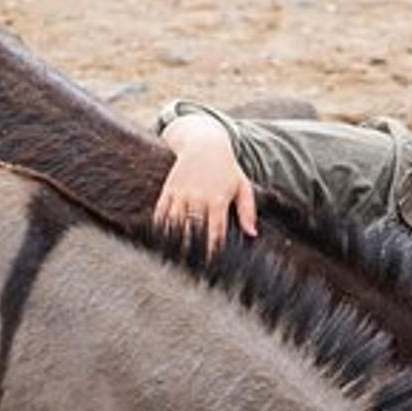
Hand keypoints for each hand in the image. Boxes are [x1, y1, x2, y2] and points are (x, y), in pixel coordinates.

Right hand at [155, 113, 257, 253]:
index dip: (213, 250)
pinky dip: (159, 226)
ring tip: (173, 259)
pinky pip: (161, 211)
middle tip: (190, 267)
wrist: (204, 142)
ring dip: (174, 241)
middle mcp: (198, 197)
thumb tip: (252, 234)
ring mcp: (181, 193)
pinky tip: (159, 240)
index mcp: (218, 200)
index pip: (215, 231)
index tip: (212, 265)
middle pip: (193, 230)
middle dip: (192, 249)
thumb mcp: (243, 186)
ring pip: (175, 222)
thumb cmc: (227, 168)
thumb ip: (248, 211)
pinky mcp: (169, 189)